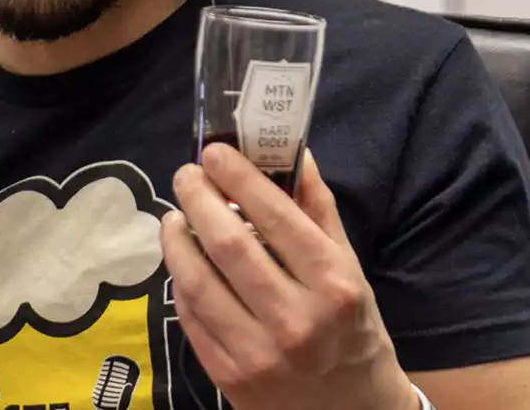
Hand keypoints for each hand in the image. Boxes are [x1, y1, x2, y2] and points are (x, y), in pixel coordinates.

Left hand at [161, 144, 416, 409]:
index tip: (214, 151)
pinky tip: (181, 261)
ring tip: (175, 217)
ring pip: (198, 281)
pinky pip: (191, 317)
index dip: (238, 176)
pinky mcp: (229, 378)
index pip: (275, 216)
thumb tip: (295, 152)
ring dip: (177, 239)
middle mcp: (296, 320)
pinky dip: (181, 281)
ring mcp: (258, 354)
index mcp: (333, 285)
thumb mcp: (350, 269)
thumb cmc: (354, 330)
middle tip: (187, 175)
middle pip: (227, 244)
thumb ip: (318, 210)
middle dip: (198, 198)